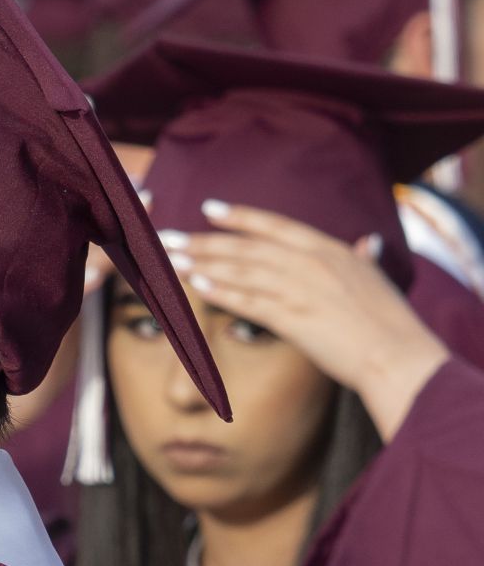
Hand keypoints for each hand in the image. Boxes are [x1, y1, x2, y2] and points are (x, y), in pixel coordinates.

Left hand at [162, 201, 449, 440]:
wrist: (397, 356)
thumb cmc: (388, 322)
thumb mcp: (378, 279)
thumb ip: (364, 259)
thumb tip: (367, 242)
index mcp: (332, 249)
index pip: (275, 226)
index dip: (240, 217)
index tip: (208, 209)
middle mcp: (312, 262)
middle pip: (247, 247)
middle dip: (204, 241)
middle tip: (168, 237)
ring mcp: (301, 289)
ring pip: (242, 271)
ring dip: (203, 263)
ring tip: (171, 260)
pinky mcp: (293, 318)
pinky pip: (248, 301)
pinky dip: (221, 292)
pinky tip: (196, 286)